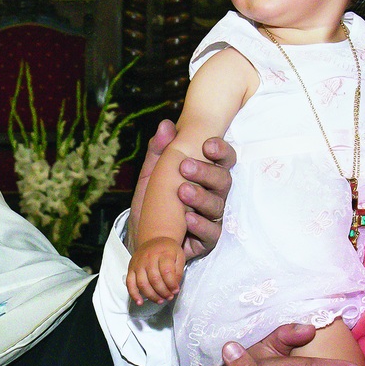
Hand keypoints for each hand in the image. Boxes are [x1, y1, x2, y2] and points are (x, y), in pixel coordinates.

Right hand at [127, 237, 185, 303]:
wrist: (154, 239)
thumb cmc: (167, 250)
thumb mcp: (179, 256)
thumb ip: (178, 271)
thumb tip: (174, 287)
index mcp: (163, 253)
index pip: (166, 272)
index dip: (172, 284)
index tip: (175, 290)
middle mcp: (149, 258)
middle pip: (154, 279)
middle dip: (163, 292)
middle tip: (169, 296)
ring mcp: (138, 264)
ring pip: (142, 283)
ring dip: (151, 295)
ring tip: (160, 300)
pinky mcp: (131, 268)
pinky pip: (129, 283)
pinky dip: (134, 294)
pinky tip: (140, 302)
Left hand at [129, 119, 234, 259]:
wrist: (141, 236)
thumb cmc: (152, 202)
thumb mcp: (151, 174)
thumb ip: (159, 151)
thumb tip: (166, 125)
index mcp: (206, 175)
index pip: (224, 159)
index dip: (221, 151)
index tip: (207, 145)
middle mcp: (213, 195)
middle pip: (223, 180)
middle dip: (206, 172)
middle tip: (185, 167)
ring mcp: (211, 218)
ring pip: (217, 206)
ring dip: (201, 197)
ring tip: (182, 191)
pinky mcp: (206, 240)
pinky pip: (211, 233)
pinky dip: (200, 225)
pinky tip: (187, 219)